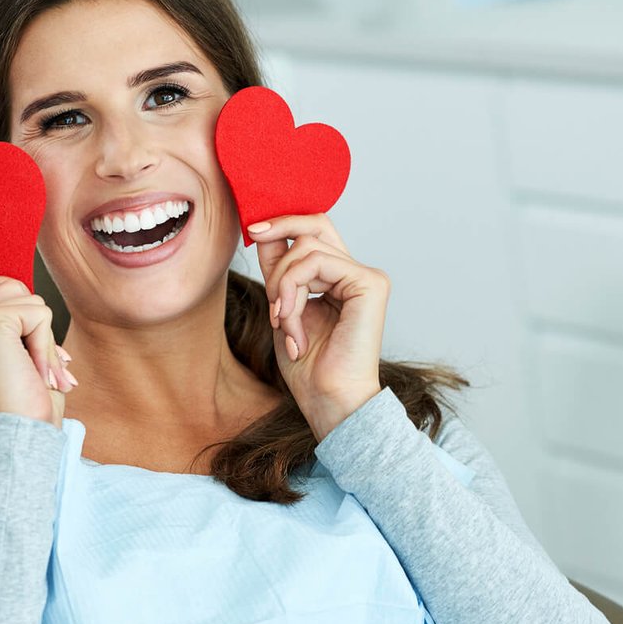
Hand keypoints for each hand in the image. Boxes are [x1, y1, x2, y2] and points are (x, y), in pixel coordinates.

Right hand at [0, 272, 77, 429]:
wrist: (17, 440)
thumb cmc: (22, 410)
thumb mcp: (12, 360)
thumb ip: (14, 325)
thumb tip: (35, 300)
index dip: (18, 313)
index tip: (24, 360)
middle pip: (9, 285)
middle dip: (33, 323)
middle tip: (35, 368)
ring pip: (26, 297)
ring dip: (43, 339)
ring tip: (34, 374)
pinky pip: (38, 313)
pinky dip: (47, 345)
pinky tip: (35, 374)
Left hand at [249, 214, 385, 440]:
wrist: (328, 400)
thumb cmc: (308, 367)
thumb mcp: (282, 307)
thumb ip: (278, 270)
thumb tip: (262, 230)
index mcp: (339, 280)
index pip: (313, 233)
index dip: (283, 223)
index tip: (253, 228)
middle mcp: (356, 274)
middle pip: (315, 224)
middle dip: (278, 235)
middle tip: (256, 250)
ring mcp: (366, 277)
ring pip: (306, 248)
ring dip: (281, 286)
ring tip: (281, 323)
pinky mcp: (369, 283)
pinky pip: (315, 262)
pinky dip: (292, 291)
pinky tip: (291, 325)